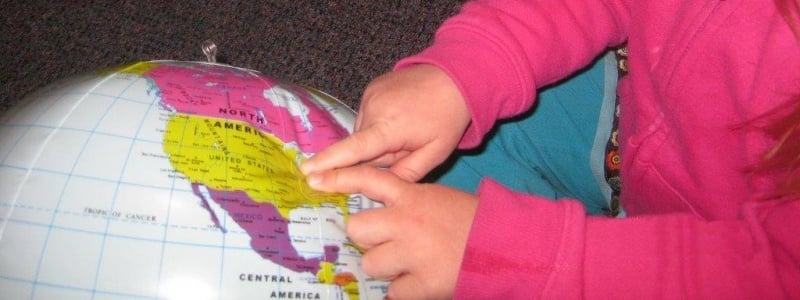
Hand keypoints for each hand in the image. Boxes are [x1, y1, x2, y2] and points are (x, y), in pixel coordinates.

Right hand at [301, 64, 470, 181]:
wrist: (454, 76)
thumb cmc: (447, 118)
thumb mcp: (434, 153)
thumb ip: (405, 173)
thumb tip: (377, 185)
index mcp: (390, 127)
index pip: (353, 150)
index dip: (329, 162)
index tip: (306, 172)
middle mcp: (374, 109)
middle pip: (360, 146)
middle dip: (376, 155)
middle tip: (406, 147)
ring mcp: (370, 95)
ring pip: (362, 132)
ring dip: (376, 139)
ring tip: (405, 129)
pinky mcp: (371, 87)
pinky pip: (366, 116)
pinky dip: (377, 123)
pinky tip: (399, 117)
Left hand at [307, 166, 477, 298]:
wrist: (506, 244)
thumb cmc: (471, 221)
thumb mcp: (437, 199)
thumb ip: (406, 203)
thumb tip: (375, 216)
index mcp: (412, 196)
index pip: (368, 179)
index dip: (338, 177)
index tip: (314, 177)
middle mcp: (407, 221)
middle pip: (357, 228)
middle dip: (367, 238)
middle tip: (387, 243)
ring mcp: (412, 252)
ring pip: (370, 263)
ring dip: (385, 267)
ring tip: (409, 266)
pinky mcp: (422, 283)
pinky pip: (393, 293)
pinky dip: (404, 292)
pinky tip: (420, 283)